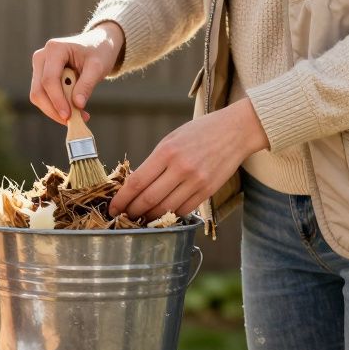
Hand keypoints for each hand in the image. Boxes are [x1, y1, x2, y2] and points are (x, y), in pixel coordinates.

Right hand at [30, 22, 124, 123]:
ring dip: (55, 110)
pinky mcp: (41, 77)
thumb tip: (77, 105)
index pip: (49, 80)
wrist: (97, 44)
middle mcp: (42, 57)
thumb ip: (87, 85)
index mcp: (54, 49)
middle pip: (39, 90)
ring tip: (79, 115)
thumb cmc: (98, 51)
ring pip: (38, 96)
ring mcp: (39, 67)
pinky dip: (57, 106)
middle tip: (73, 121)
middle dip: (54, 109)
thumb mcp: (98, 67)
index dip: (57, 100)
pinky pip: (44, 97)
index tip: (68, 116)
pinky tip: (74, 110)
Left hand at [110, 99, 268, 219]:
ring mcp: (196, 181)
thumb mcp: (172, 139)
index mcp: (167, 151)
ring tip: (140, 218)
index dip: (121, 199)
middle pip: (148, 200)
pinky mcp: (208, 191)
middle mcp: (181, 168)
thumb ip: (155, 162)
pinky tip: (162, 214)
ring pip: (165, 209)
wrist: (235, 131)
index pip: (137, 182)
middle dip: (132, 212)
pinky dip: (169, 215)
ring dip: (149, 217)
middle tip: (123, 216)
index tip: (113, 207)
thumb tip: (136, 185)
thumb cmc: (200, 132)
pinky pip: (183, 210)